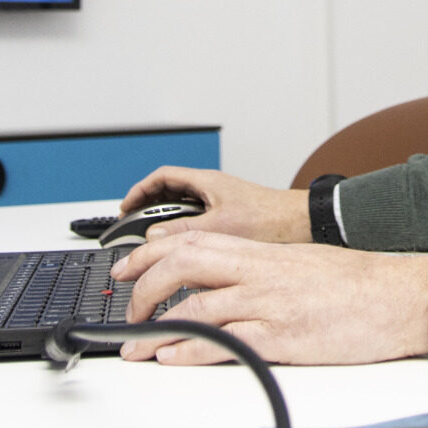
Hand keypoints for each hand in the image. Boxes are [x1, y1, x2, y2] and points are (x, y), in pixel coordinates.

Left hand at [110, 230, 427, 364]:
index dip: (151, 252)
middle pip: (183, 264)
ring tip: (135, 345)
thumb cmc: (359, 284)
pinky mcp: (284, 337)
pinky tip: (170, 357)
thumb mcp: (302, 265)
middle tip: (126, 309)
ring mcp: (270, 304)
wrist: (403, 295)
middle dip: (143, 285)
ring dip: (155, 327)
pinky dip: (189, 350)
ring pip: (196, 306)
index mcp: (263, 254)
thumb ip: (261, 272)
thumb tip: (224, 286)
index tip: (126, 267)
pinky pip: (225, 343)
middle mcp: (260, 272)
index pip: (193, 241)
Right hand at [119, 166, 309, 243]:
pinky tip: (183, 250)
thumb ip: (183, 230)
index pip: (162, 177)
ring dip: (167, 223)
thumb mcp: (219, 227)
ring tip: (155, 243)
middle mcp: (212, 188)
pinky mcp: (230, 216)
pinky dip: (184, 231)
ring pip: (183, 208)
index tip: (125, 207)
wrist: (302, 224)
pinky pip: (198, 219)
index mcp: (206, 182)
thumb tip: (153, 236)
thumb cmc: (270, 219)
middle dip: (149, 209)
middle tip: (135, 228)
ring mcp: (221, 201)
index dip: (139, 191)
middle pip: (169, 192)